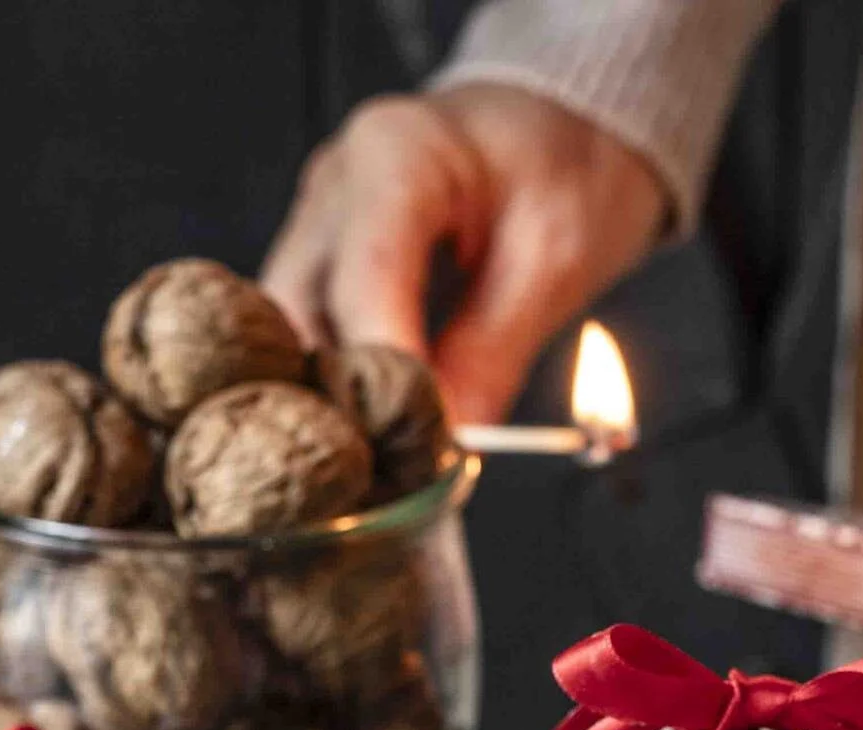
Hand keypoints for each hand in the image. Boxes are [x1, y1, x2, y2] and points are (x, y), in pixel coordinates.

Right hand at [263, 83, 669, 424]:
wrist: (565, 123)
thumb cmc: (571, 168)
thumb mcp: (558, 260)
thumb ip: (496, 350)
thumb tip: (450, 444)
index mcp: (395, 156)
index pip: (363, 283)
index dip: (386, 377)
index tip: (425, 448)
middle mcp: (336, 186)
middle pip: (299, 314)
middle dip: (344, 400)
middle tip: (403, 471)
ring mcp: (320, 221)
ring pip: (291, 335)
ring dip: (335, 402)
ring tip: (395, 460)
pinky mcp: (324, 258)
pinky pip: (311, 334)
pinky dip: (341, 387)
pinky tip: (380, 431)